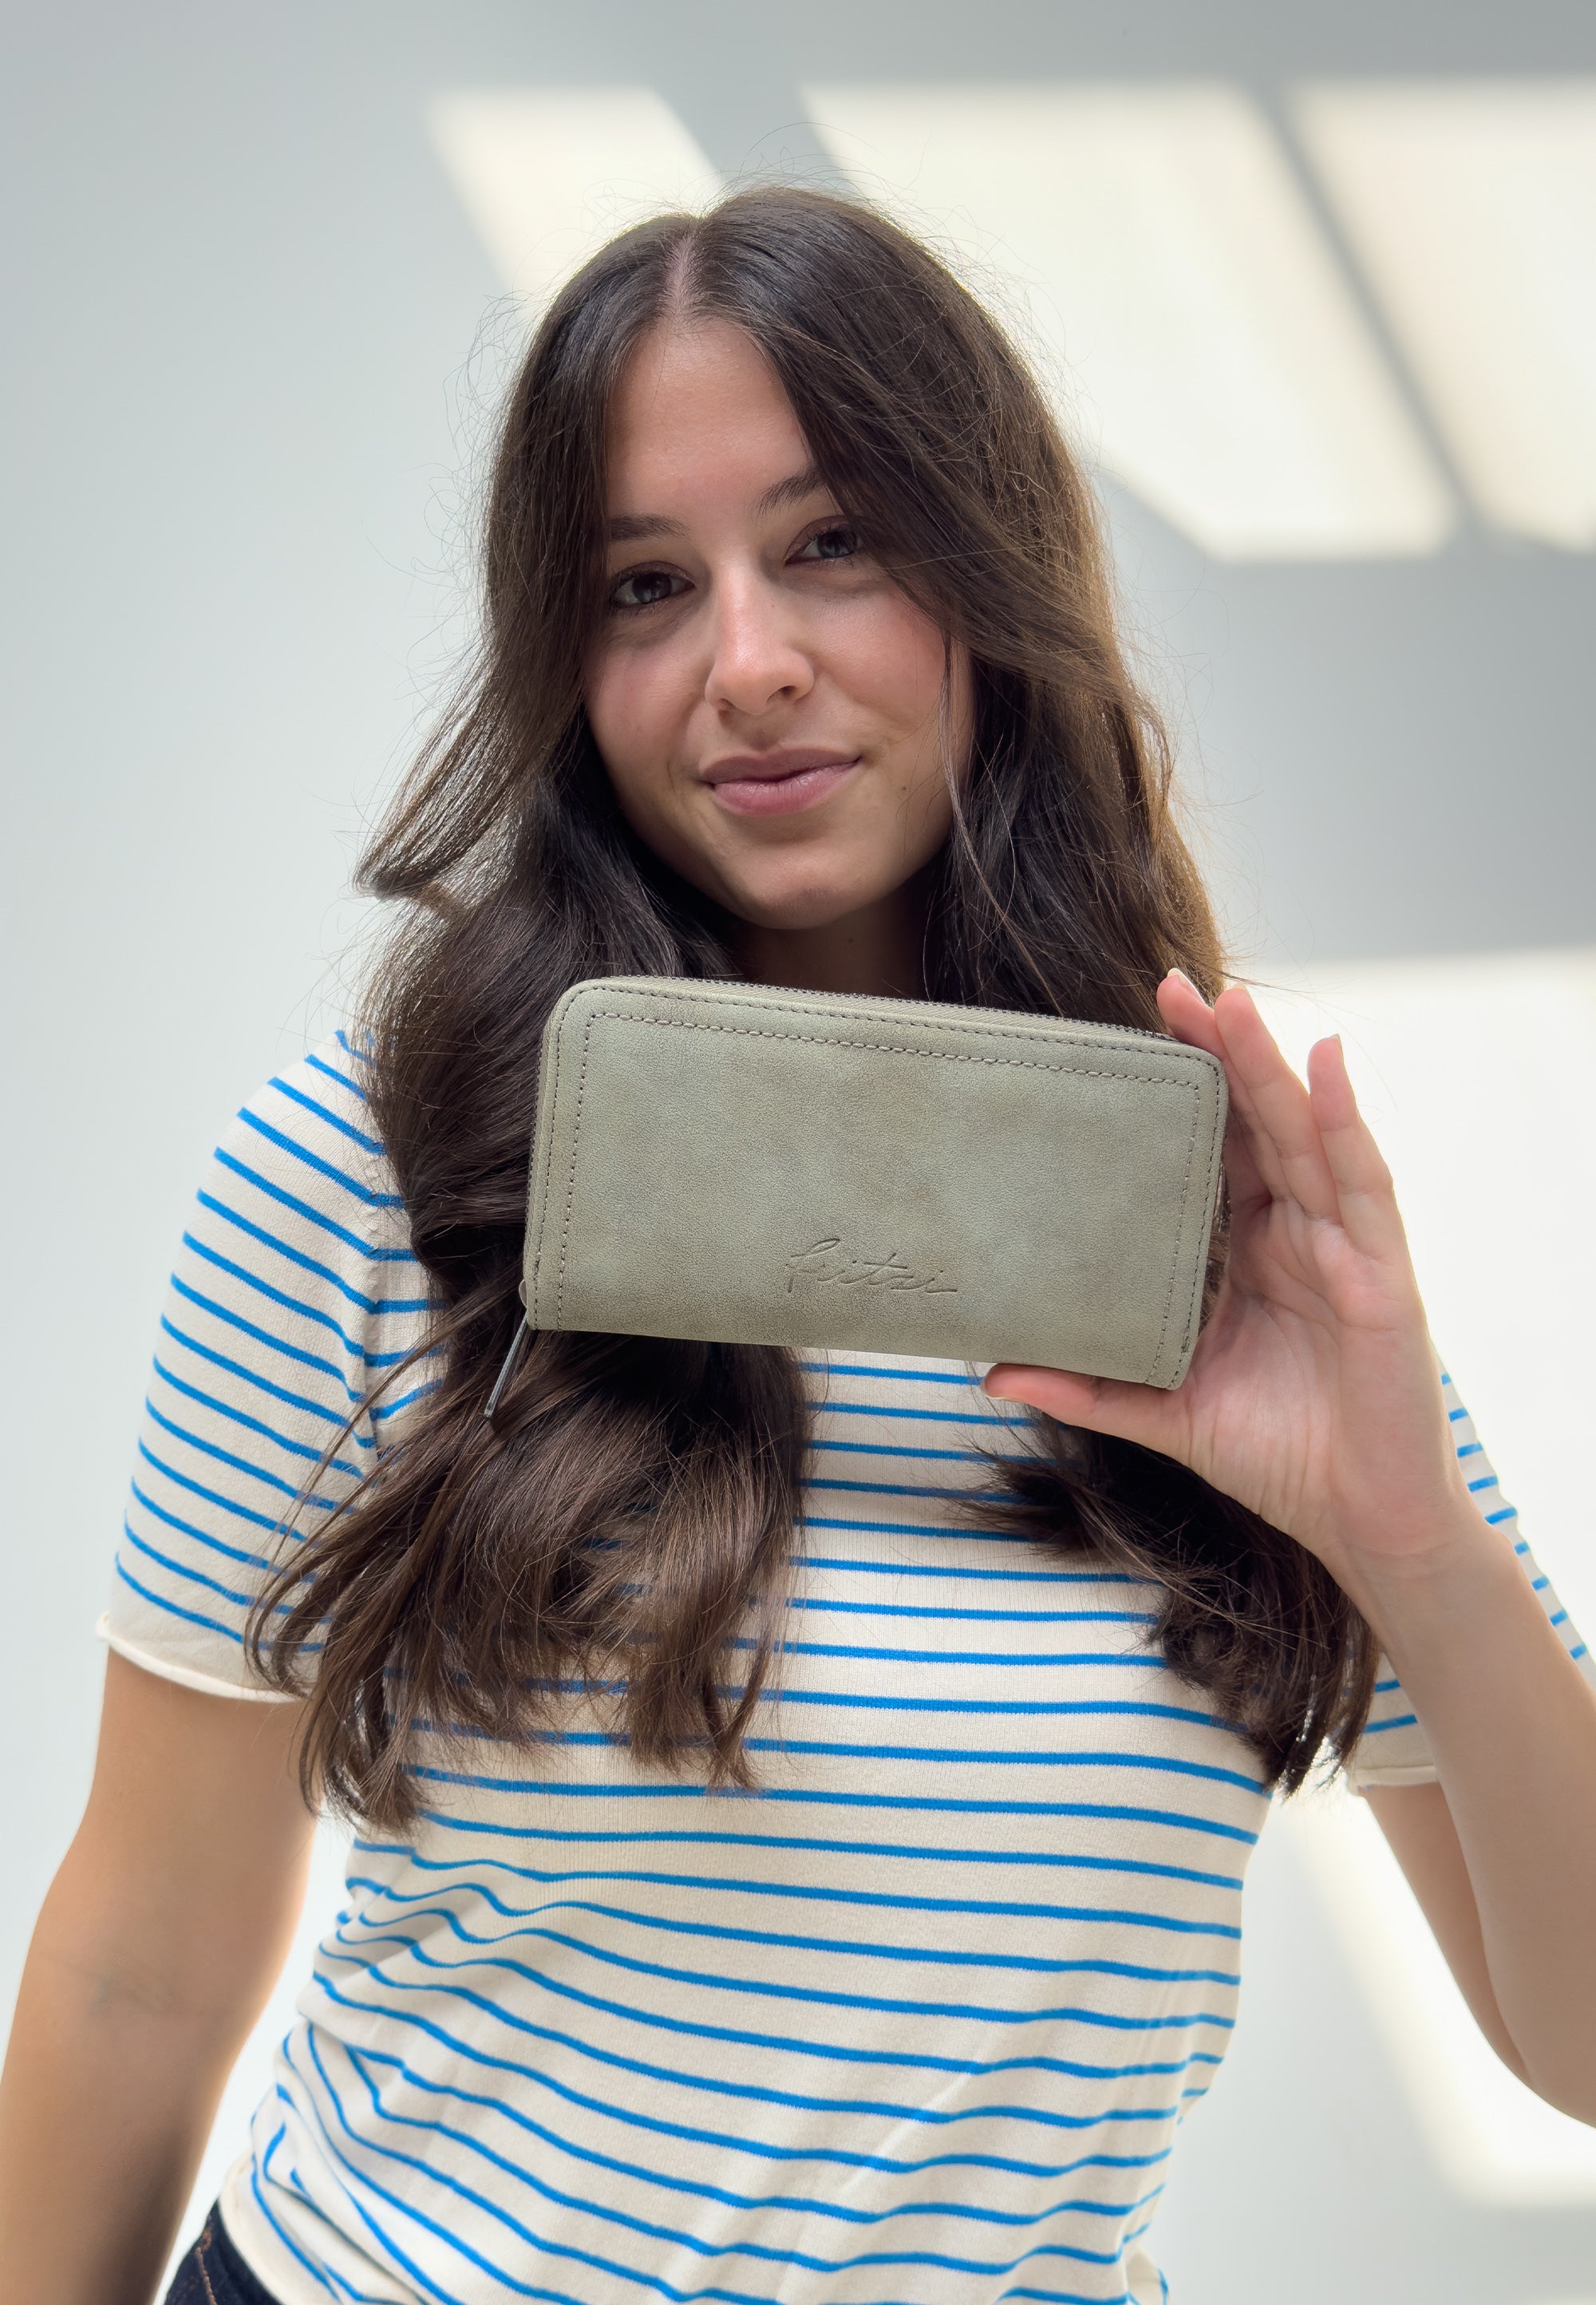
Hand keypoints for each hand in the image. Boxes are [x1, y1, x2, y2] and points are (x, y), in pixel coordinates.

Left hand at [985, 973, 1479, 1594]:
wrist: (1359, 1525)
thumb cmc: (1278, 1457)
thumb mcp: (1166, 1412)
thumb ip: (1089, 1388)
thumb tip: (992, 1371)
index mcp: (1247, 1250)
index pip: (1213, 1149)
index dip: (1183, 1088)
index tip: (1134, 1028)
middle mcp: (1296, 1232)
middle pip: (1257, 1122)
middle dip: (1220, 1051)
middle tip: (1171, 984)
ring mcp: (1342, 1246)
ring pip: (1304, 1134)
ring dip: (1270, 1064)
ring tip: (1232, 1003)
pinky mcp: (1382, 1274)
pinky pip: (1363, 1183)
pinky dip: (1345, 1119)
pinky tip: (1327, 1063)